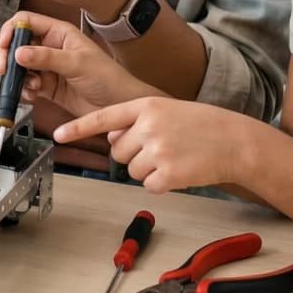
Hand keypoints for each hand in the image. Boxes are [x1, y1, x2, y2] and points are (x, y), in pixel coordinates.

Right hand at [0, 14, 142, 125]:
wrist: (120, 106)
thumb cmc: (109, 78)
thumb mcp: (77, 63)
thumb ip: (46, 57)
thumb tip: (19, 52)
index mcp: (59, 33)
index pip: (27, 22)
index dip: (12, 31)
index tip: (4, 45)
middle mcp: (52, 47)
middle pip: (18, 44)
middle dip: (9, 57)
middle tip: (5, 70)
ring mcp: (49, 67)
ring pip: (21, 67)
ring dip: (19, 77)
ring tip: (30, 86)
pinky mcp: (48, 86)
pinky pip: (27, 85)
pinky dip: (25, 90)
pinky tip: (34, 95)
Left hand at [53, 98, 253, 192]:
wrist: (235, 141)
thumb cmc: (203, 125)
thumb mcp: (167, 111)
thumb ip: (137, 121)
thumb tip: (112, 138)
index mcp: (146, 106)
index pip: (103, 118)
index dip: (78, 128)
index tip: (57, 135)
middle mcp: (149, 126)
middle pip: (117, 151)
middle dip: (133, 154)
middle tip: (161, 148)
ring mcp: (158, 150)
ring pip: (131, 170)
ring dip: (149, 169)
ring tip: (174, 157)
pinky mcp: (167, 174)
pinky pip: (149, 185)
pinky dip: (162, 183)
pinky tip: (180, 170)